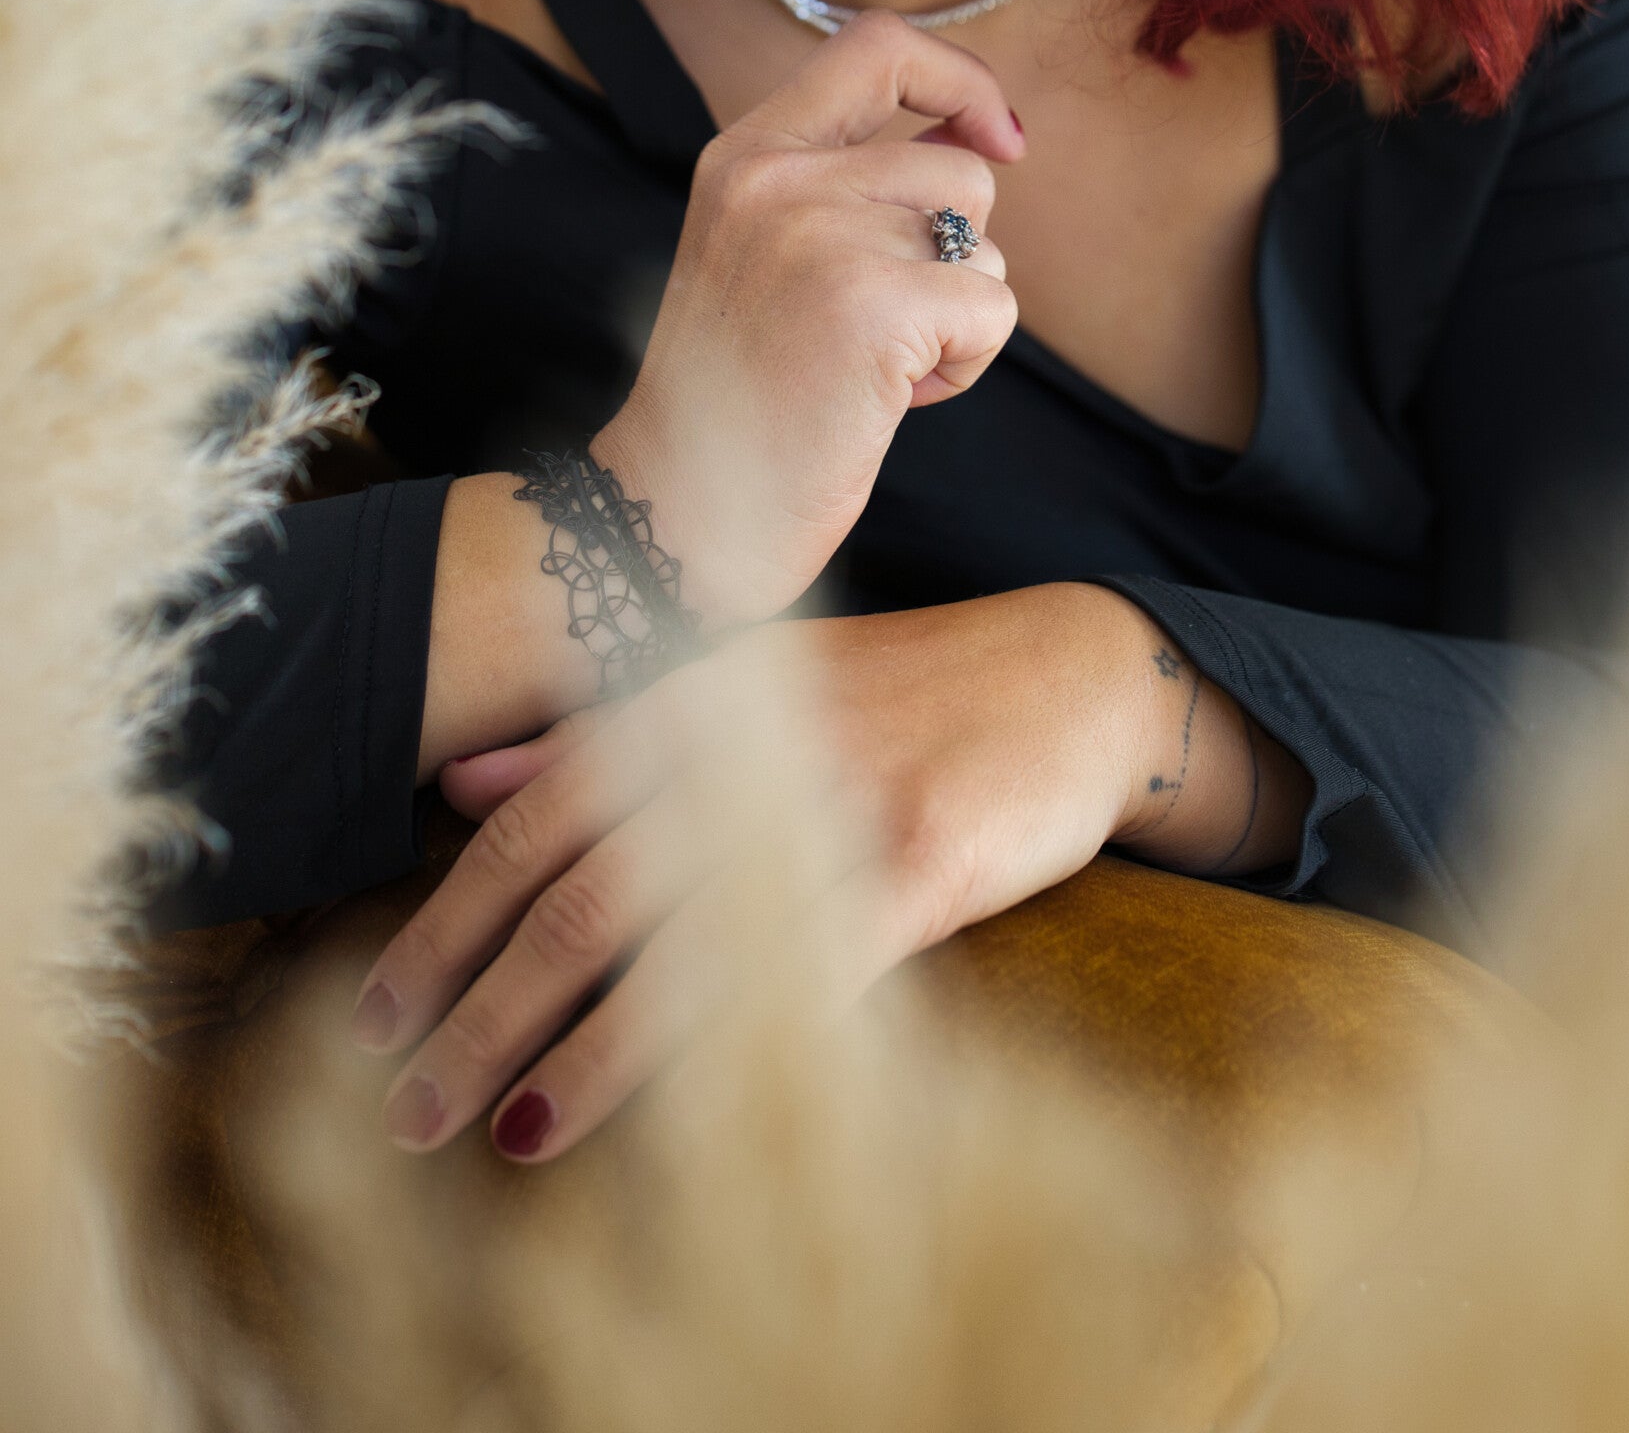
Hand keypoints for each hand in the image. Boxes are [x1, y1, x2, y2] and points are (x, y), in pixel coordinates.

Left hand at [355, 587, 1307, 1164]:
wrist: (1072, 675)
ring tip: (493, 1132)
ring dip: (565, 1056)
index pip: (530, 825)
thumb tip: (463, 787)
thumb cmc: (905, 690)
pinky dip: (709, 1058)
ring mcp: (820, 815)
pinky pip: (785, 984)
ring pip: (660, 951)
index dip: (446, 923)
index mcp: (686, 705)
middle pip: (572, 900)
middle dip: (476, 1011)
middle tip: (404, 1106)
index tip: (378, 1010)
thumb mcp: (747, 686)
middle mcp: (736, 752)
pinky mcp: (904, 875)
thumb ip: (602, 739)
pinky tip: (662, 1116)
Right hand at [594, 11, 1022, 625]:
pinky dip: (965, 365)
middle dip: (954, 255)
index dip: (961, 78)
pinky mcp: (872, 306)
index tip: (999, 137)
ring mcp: (821, 238)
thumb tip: (981, 138)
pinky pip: (991, 310)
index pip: (878, 46)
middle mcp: (778, 180)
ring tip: (873, 368)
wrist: (675, 514)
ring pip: (981, 246)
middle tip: (879, 329)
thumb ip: (847, 187)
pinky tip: (890, 400)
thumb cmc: (736, 402)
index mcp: (748, 155)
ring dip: (955, 317)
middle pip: (958, 168)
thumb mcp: (765, 253)